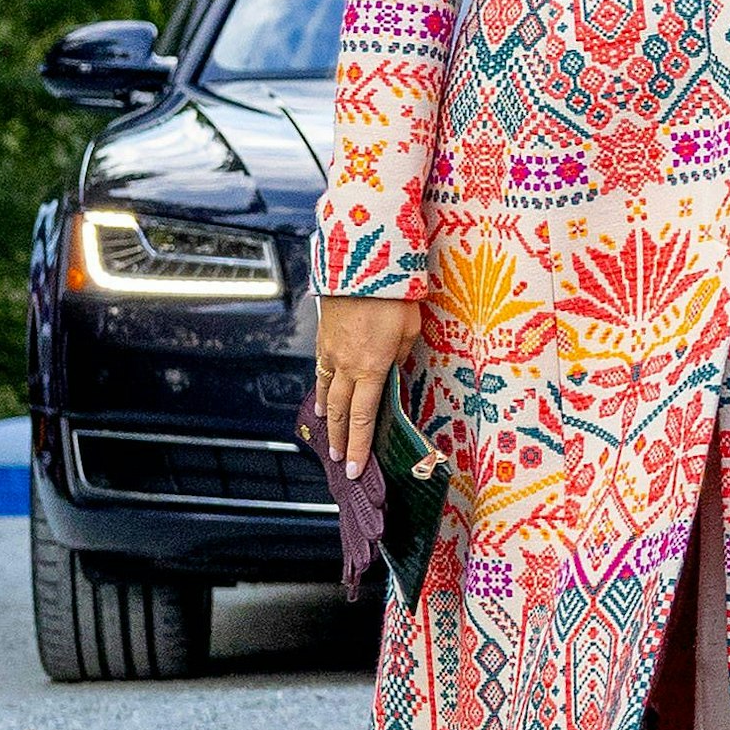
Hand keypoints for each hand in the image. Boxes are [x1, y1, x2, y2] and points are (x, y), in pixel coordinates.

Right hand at [315, 294, 421, 477]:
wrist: (361, 262)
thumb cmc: (392, 295)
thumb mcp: (409, 330)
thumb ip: (400, 356)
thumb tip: (392, 371)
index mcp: (370, 368)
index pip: (362, 418)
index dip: (358, 446)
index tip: (355, 467)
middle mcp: (346, 365)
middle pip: (338, 412)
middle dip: (339, 440)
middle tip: (339, 461)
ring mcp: (330, 351)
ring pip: (324, 393)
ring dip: (326, 419)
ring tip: (327, 436)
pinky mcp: (323, 337)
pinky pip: (320, 371)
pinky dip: (319, 389)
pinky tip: (321, 395)